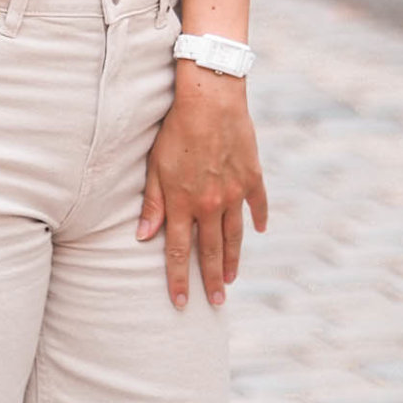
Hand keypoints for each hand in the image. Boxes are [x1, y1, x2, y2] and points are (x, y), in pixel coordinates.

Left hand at [137, 75, 267, 308]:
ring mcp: (234, 192)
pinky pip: (258, 204)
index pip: (177, 251)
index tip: (180, 302)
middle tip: (215, 303)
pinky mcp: (252, 176)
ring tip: (231, 279)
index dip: (178, 279)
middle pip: (210, 251)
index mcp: (182, 203)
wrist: (211, 99)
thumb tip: (142, 236)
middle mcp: (210, 204)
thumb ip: (152, 203)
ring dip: (232, 260)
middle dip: (211, 280)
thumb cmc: (176, 129)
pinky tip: (260, 231)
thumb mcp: (155, 165)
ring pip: (234, 235)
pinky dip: (259, 218)